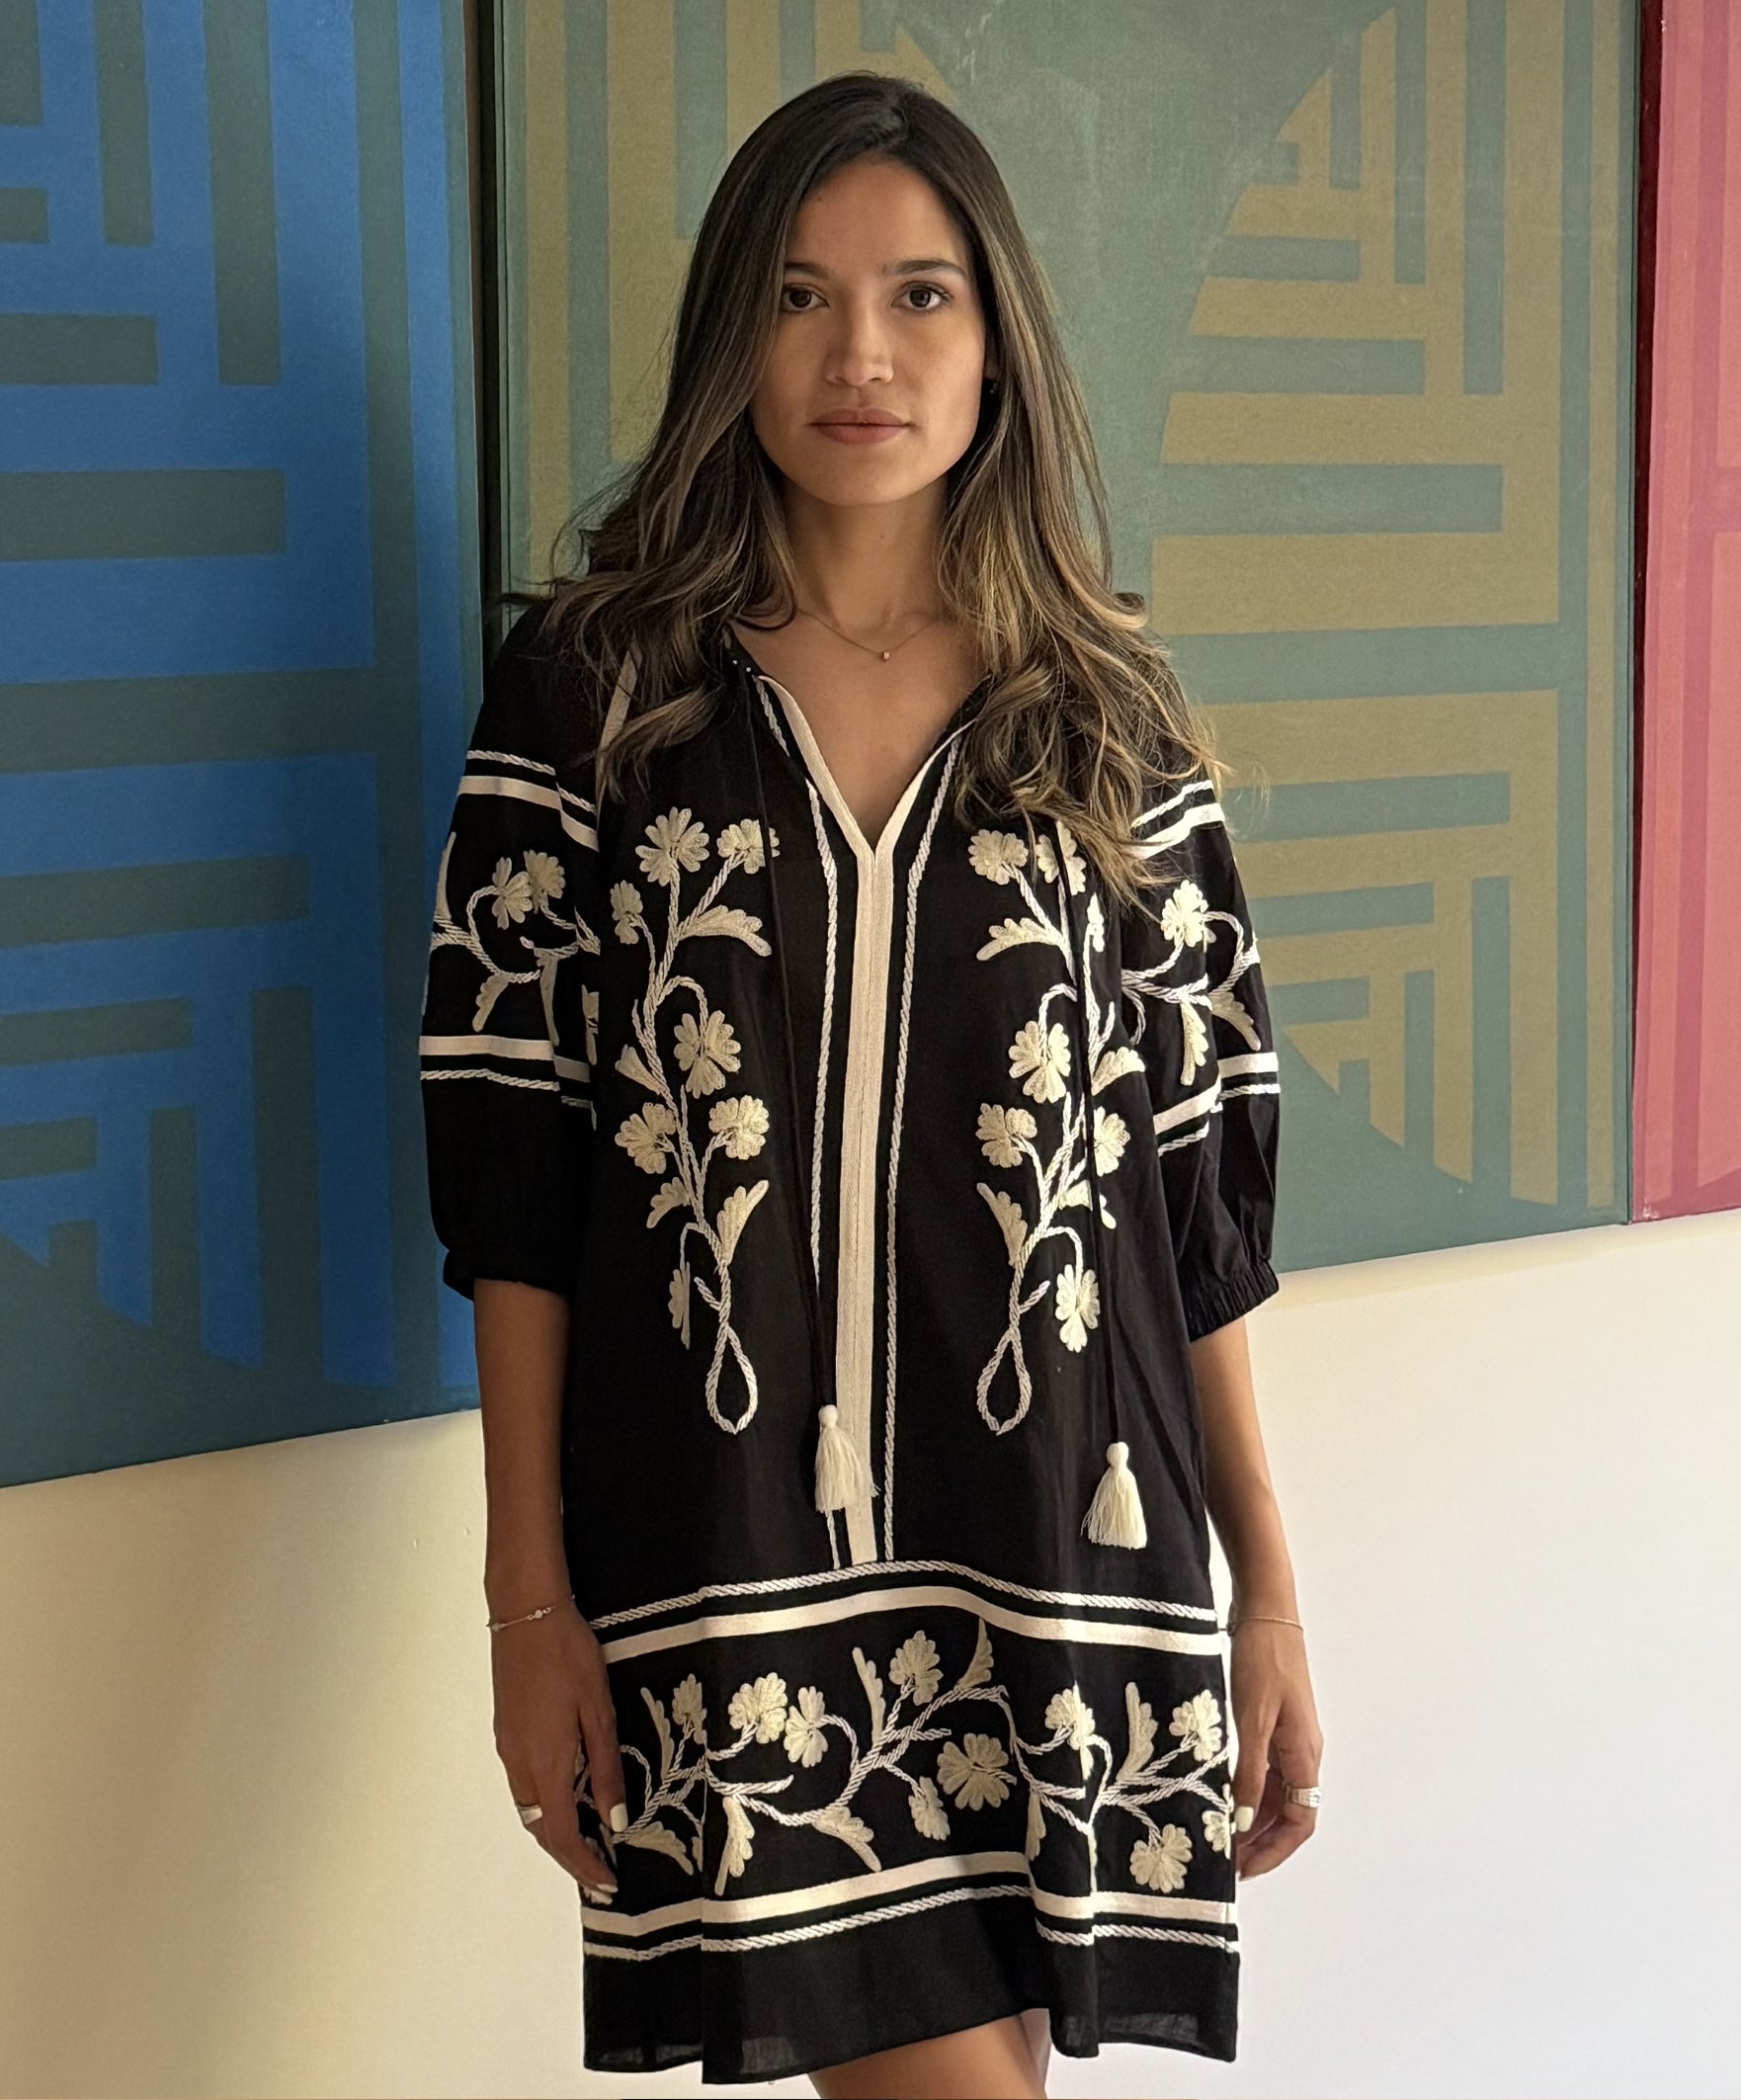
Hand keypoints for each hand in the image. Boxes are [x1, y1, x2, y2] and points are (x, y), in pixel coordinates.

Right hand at [491, 1595, 626, 1902]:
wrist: (526, 1612)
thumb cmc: (568, 1654)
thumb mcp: (598, 1711)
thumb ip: (605, 1769)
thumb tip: (614, 1819)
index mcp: (545, 1762)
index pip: (560, 1834)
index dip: (583, 1864)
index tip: (607, 1881)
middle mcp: (519, 1763)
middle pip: (539, 1828)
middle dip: (568, 1856)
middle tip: (599, 1872)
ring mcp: (507, 1746)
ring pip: (528, 1807)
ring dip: (554, 1831)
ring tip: (588, 1840)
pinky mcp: (505, 1730)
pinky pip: (522, 1783)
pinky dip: (544, 1803)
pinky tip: (567, 1795)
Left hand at [1228, 1619, 1322, 1878]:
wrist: (1267, 1614)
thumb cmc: (1264, 1660)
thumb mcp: (1252, 1720)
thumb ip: (1251, 1773)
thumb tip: (1245, 1822)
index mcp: (1305, 1755)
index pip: (1301, 1823)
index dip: (1275, 1851)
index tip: (1244, 1869)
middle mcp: (1303, 1752)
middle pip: (1290, 1815)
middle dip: (1261, 1843)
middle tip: (1226, 1862)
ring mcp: (1289, 1739)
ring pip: (1277, 1795)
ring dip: (1254, 1820)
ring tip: (1220, 1836)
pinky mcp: (1274, 1724)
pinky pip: (1266, 1771)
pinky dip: (1248, 1791)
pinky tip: (1222, 1796)